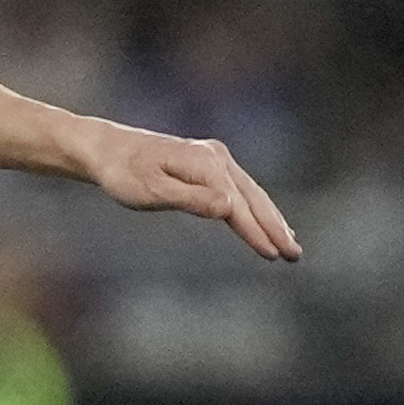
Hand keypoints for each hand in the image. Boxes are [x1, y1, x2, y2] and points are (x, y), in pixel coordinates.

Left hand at [91, 124, 303, 262]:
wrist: (108, 150)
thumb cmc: (124, 174)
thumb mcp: (151, 192)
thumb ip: (190, 200)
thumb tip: (229, 207)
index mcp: (205, 165)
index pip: (237, 206)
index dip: (256, 232)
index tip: (274, 255)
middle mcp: (216, 157)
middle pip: (253, 198)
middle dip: (274, 227)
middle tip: (295, 255)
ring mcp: (215, 158)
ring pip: (252, 193)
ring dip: (271, 219)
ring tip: (289, 243)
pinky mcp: (211, 163)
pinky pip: (242, 189)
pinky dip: (257, 207)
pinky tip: (268, 221)